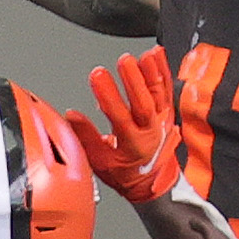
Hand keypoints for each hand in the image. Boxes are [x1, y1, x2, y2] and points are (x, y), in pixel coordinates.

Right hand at [65, 47, 181, 202]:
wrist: (150, 183)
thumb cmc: (123, 173)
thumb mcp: (99, 162)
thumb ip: (85, 137)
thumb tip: (71, 116)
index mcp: (131, 144)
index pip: (119, 116)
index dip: (108, 96)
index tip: (97, 77)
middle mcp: (149, 132)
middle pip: (144, 103)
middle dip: (133, 81)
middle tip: (124, 61)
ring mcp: (161, 121)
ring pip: (159, 95)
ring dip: (151, 73)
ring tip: (144, 56)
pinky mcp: (166, 112)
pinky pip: (167, 89)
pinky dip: (163, 70)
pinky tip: (156, 55)